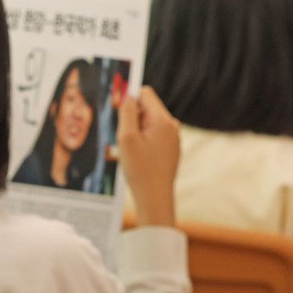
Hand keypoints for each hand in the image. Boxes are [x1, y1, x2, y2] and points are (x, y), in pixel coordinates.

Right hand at [118, 86, 179, 227]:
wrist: (155, 199)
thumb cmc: (140, 170)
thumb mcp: (127, 138)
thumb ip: (127, 112)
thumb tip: (128, 95)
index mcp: (163, 120)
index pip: (145, 94)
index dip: (129, 100)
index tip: (119, 114)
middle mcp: (172, 126)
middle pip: (147, 108)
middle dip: (132, 119)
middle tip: (124, 140)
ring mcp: (173, 138)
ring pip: (149, 123)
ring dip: (136, 132)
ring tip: (131, 152)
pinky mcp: (171, 149)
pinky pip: (154, 136)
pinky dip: (143, 143)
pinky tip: (139, 160)